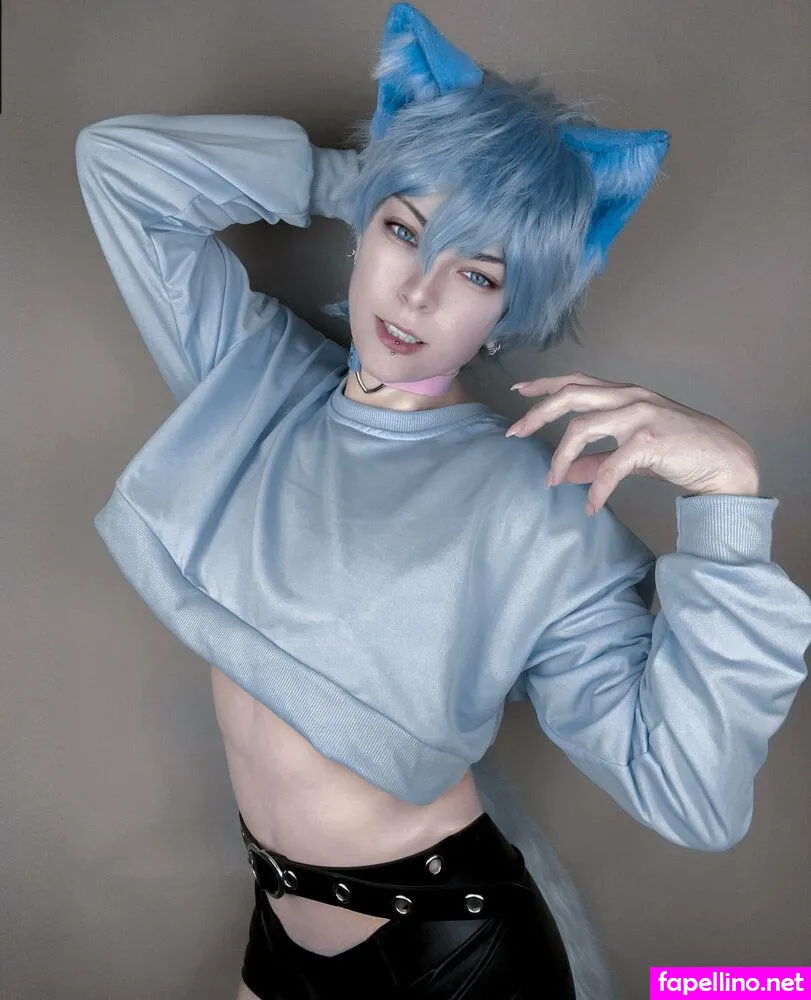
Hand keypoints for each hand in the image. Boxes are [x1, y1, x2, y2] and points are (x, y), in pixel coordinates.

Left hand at [505, 372, 759, 514]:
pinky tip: (590, 505)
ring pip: (583, 427)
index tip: (519, 390)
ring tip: (550, 480)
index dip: (546, 384)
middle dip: (538, 413)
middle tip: (515, 433)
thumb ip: (596, 459)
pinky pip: (611, 466)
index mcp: (625, 394)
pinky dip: (597, 487)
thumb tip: (562, 474)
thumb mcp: (632, 453)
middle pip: (571, 395)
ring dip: (560, 456)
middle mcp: (630, 397)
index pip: (577, 380)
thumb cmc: (678, 452)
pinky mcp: (650, 440)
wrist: (725, 461)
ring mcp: (640, 415)